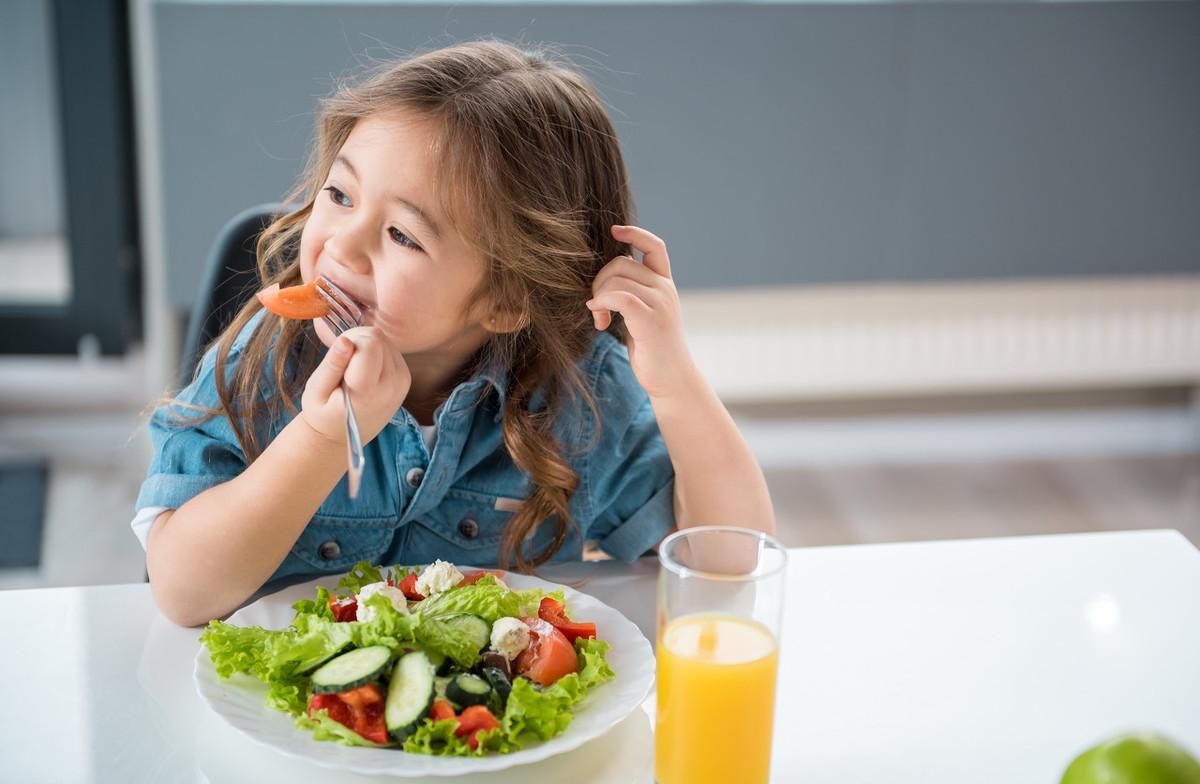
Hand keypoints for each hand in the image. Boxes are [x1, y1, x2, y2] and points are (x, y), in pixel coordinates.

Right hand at [300, 326, 410, 444]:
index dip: (350, 341)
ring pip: (385, 340)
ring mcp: (402, 381)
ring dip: (365, 347)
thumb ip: (332, 364)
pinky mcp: (405, 378)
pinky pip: (390, 349)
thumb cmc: (323, 413)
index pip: (370, 344)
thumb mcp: (316, 391)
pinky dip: (374, 353)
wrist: (342, 434)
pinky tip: (363, 370)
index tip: (338, 359)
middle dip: (357, 341)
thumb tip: (345, 340)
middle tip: (343, 363)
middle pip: (378, 338)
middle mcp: (392, 386)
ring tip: (351, 369)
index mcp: (369, 391)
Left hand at [588, 225, 696, 399]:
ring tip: (600, 319)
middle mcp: (665, 289)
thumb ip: (631, 293)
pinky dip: (602, 303)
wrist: (672, 379)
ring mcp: (660, 303)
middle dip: (600, 281)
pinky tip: (599, 318)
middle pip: (621, 263)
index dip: (634, 233)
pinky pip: (619, 297)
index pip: (654, 246)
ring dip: (598, 297)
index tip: (614, 230)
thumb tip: (604, 278)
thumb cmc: (652, 349)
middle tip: (596, 307)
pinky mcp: (651, 320)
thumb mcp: (643, 314)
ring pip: (616, 280)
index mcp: (665, 284)